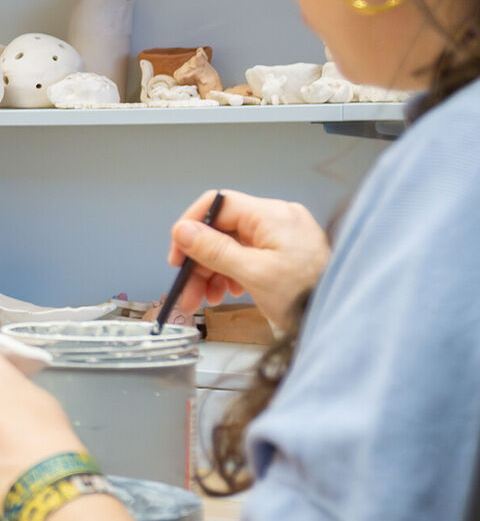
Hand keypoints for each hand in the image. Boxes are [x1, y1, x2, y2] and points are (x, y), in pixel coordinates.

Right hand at [167, 189, 327, 328]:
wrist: (342, 316)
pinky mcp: (285, 253)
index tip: (178, 255)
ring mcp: (282, 237)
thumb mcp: (253, 273)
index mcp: (271, 215)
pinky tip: (228, 292)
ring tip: (204, 299)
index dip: (191, 226)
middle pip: (222, 231)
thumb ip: (215, 250)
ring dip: (212, 272)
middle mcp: (277, 219)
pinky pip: (247, 256)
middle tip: (186, 290)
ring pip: (232, 246)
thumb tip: (182, 230)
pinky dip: (231, 274)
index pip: (218, 204)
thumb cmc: (307, 295)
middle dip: (200, 262)